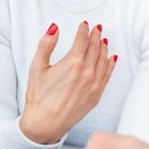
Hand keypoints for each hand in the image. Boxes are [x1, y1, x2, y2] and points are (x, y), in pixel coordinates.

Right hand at [21, 22, 116, 142]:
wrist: (45, 123)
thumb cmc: (39, 97)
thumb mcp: (36, 67)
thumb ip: (46, 44)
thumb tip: (54, 28)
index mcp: (72, 63)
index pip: (82, 40)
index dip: (83, 30)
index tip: (84, 25)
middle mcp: (87, 73)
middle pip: (95, 48)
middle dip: (95, 36)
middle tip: (96, 28)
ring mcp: (94, 85)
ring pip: (103, 60)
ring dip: (103, 48)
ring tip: (103, 39)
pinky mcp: (96, 95)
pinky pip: (107, 75)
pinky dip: (110, 64)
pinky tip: (111, 58)